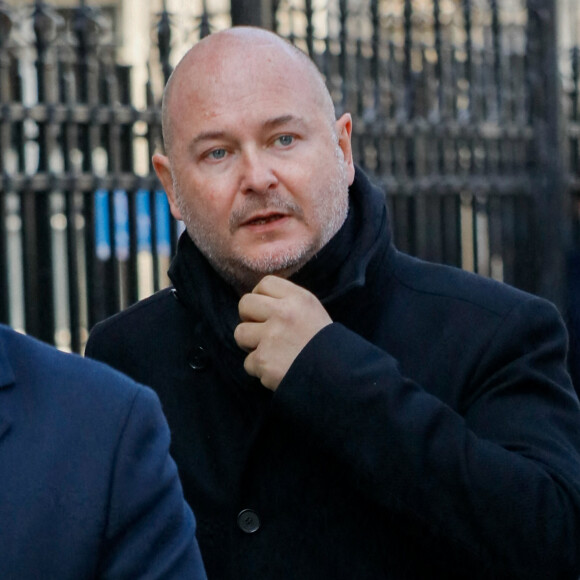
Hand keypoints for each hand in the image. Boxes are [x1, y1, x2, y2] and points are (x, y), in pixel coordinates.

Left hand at [234, 275, 331, 390]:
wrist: (337, 377)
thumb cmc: (325, 345)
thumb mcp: (313, 312)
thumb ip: (289, 303)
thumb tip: (260, 300)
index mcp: (298, 298)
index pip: (265, 284)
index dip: (260, 296)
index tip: (265, 310)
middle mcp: (283, 313)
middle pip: (245, 304)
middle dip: (249, 318)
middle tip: (262, 331)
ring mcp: (271, 337)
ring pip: (240, 333)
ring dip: (250, 345)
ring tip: (268, 351)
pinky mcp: (263, 360)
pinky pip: (248, 362)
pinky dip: (259, 369)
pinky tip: (276, 369)